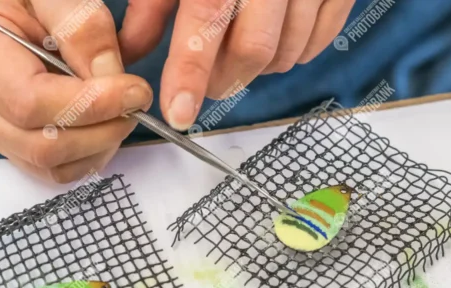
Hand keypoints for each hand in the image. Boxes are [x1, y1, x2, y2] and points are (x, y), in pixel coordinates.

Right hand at [0, 0, 152, 182]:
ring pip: (49, 165)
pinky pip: (51, 170)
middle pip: (42, 145)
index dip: (92, 105)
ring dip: (99, 148)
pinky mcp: (9, 142)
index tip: (135, 91)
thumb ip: (81, 27)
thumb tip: (111, 76)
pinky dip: (87, 157)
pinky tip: (104, 128)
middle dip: (103, 131)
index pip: (32, 102)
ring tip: (121, 114)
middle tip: (136, 105)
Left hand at [119, 0, 355, 129]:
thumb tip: (132, 51)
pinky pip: (318, 43)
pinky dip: (292, 54)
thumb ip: (153, 4)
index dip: (190, 73)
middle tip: (207, 80)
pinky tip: (275, 37)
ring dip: (258, 68)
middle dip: (225, 79)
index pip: (206, 21)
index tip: (179, 113)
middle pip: (254, 51)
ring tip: (240, 46)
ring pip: (287, 53)